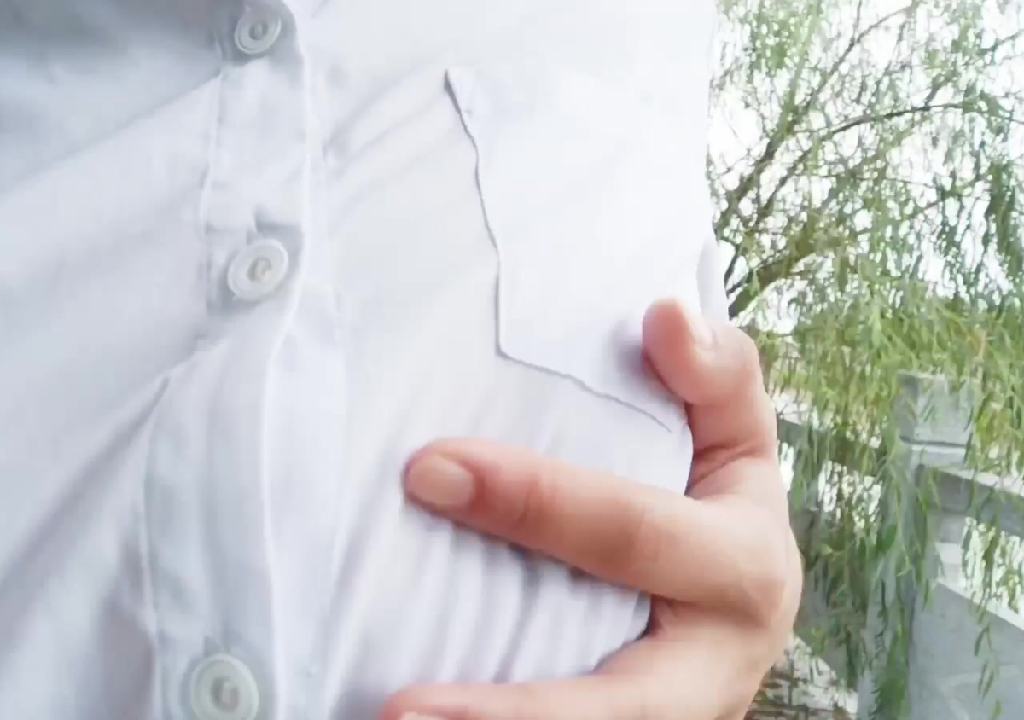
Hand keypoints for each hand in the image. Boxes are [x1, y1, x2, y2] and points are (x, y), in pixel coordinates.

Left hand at [382, 299, 800, 719]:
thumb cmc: (716, 508)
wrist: (740, 613)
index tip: (429, 470)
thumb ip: (717, 375)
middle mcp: (714, 665)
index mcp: (742, 567)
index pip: (629, 534)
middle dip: (514, 712)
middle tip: (400, 709)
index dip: (536, 502)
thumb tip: (666, 314)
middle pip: (623, 702)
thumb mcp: (736, 438)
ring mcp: (676, 718)